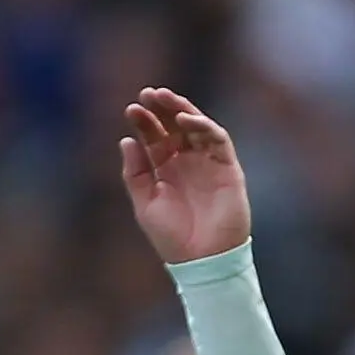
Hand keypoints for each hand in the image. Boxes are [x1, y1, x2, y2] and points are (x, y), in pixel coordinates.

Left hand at [119, 88, 249, 264]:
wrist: (203, 260)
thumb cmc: (173, 239)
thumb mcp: (145, 205)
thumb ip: (136, 174)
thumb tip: (126, 141)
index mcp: (165, 170)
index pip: (154, 137)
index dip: (144, 121)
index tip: (131, 110)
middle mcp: (186, 162)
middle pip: (174, 126)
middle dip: (162, 107)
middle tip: (148, 94)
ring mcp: (207, 163)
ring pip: (196, 126)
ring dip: (181, 109)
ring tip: (164, 98)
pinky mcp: (228, 168)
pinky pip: (217, 139)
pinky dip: (203, 126)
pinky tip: (186, 120)